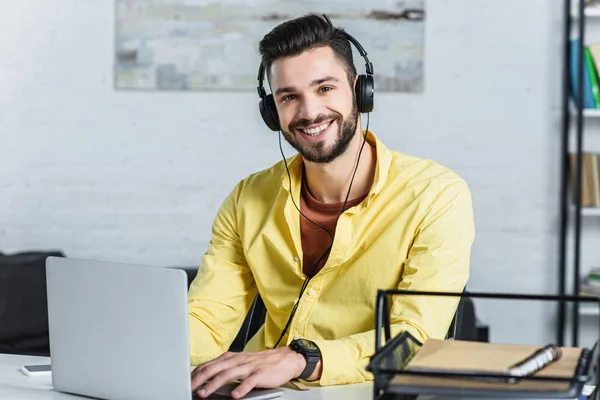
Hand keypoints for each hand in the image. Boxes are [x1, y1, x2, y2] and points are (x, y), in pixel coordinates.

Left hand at [190, 346, 306, 398]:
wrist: (285, 359)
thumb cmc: (261, 363)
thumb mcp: (240, 363)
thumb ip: (224, 368)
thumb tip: (205, 378)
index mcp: (231, 358)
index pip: (208, 365)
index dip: (195, 374)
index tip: (184, 383)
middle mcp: (238, 361)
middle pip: (214, 369)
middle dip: (199, 380)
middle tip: (188, 389)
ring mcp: (249, 367)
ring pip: (228, 374)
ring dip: (214, 385)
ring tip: (203, 394)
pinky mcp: (260, 374)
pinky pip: (249, 382)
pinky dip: (241, 388)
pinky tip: (234, 396)